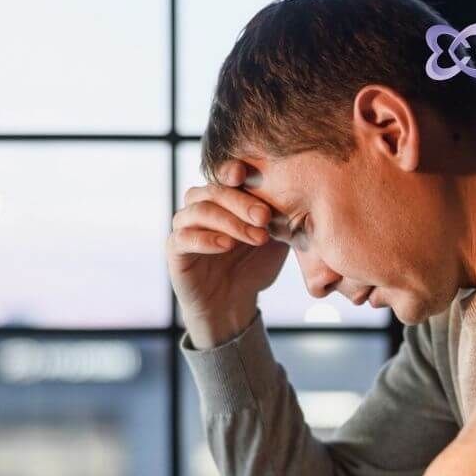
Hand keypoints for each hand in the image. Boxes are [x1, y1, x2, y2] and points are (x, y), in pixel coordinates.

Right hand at [166, 159, 289, 347]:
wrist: (232, 304)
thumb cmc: (252, 267)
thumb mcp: (274, 240)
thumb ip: (280, 218)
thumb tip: (299, 196)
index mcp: (222, 199)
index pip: (223, 176)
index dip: (232, 170)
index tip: (246, 175)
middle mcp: (200, 207)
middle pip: (212, 191)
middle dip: (241, 202)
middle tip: (265, 217)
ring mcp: (185, 227)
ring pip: (198, 211)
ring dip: (229, 221)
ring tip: (255, 236)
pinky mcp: (175, 251)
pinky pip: (183, 238)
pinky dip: (206, 239)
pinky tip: (227, 245)